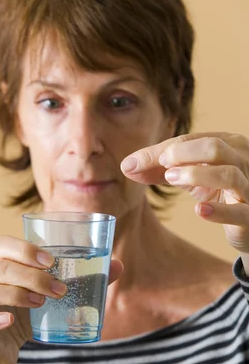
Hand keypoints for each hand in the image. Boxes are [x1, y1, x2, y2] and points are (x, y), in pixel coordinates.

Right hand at [0, 235, 123, 363]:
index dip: (23, 248)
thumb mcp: (52, 295)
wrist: (2, 351)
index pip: (0, 244)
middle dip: (30, 275)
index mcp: (0, 265)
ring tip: (41, 303)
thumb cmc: (27, 314)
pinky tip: (10, 320)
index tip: (51, 261)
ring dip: (15, 293)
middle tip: (59, 290)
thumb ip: (82, 279)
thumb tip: (117, 265)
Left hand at [120, 132, 248, 254]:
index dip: (160, 151)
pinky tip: (199, 210)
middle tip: (161, 166)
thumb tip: (127, 166)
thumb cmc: (218, 192)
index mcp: (228, 144)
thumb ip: (159, 170)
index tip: (133, 163)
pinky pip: (238, 211)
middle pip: (214, 147)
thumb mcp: (189, 176)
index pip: (191, 140)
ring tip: (171, 179)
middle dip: (182, 154)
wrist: (246, 223)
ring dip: (196, 174)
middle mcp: (243, 160)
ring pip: (228, 173)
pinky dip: (218, 211)